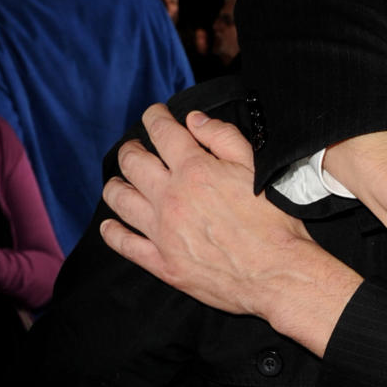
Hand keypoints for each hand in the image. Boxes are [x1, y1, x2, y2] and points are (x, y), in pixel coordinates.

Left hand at [100, 105, 360, 355]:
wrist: (276, 273)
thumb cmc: (273, 222)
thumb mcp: (256, 168)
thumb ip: (224, 138)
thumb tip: (195, 120)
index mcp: (195, 170)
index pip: (163, 133)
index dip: (155, 117)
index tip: (154, 113)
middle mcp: (170, 197)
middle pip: (133, 163)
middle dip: (131, 149)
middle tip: (135, 147)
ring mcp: (161, 231)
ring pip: (120, 200)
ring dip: (116, 185)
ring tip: (120, 181)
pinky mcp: (161, 262)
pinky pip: (124, 243)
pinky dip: (112, 231)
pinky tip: (111, 224)